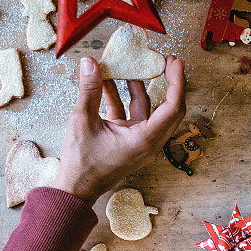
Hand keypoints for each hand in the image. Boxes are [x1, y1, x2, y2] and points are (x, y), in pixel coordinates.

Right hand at [52, 56, 186, 204]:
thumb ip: (89, 90)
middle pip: (168, 108)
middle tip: (165, 60)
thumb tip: (90, 62)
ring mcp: (139, 142)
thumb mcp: (82, 121)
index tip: (176, 62)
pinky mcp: (129, 141)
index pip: (172, 108)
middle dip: (168, 82)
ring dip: (138, 87)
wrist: (74, 190)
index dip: (177, 82)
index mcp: (144, 140)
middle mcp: (148, 142)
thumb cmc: (81, 163)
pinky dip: (123, 98)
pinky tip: (108, 81)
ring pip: (147, 109)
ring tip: (130, 65)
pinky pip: (132, 115)